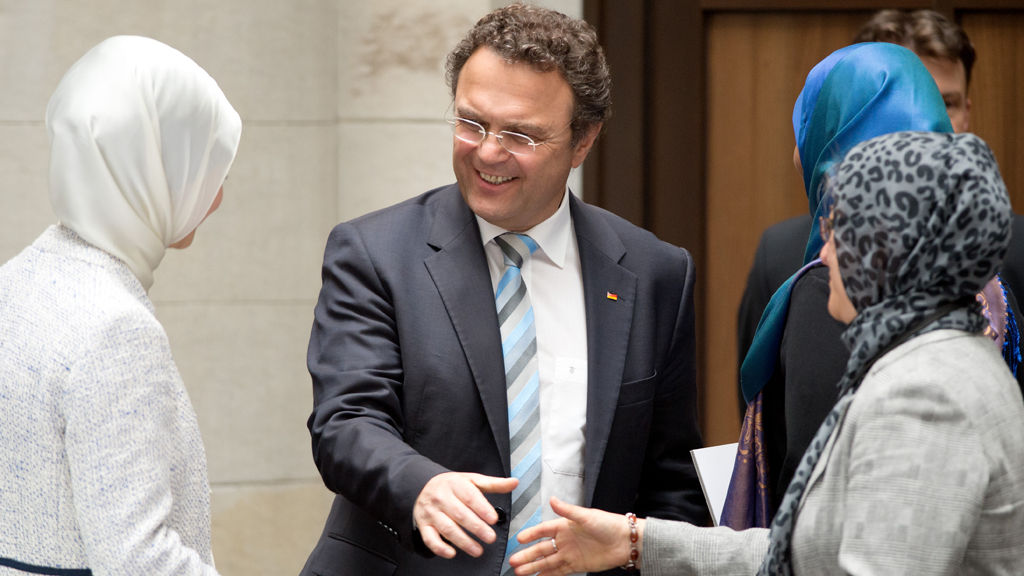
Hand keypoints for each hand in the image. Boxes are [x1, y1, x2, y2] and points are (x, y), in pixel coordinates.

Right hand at [413, 472, 517, 558]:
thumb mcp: (472, 480)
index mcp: (455, 484)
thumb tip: (514, 482)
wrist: (423, 486)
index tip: (493, 519)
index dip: (482, 508)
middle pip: (460, 514)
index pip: (469, 496)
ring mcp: (431, 512)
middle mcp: (441, 498)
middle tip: (491, 538)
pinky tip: (452, 553)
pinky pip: (430, 539)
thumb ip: (493, 484)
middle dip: (476, 528)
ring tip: (478, 551)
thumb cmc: (452, 485)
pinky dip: (440, 548)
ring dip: (463, 542)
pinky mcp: (424, 525)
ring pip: (447, 528)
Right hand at [508, 496, 644, 575]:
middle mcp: (565, 540)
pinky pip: (559, 571)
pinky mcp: (577, 565)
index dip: (531, 534)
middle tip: (514, 561)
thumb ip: (567, 510)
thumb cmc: (608, 524)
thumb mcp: (586, 515)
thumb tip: (552, 499)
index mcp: (565, 525)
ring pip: (547, 562)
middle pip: (541, 549)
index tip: (520, 539)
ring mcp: (570, 553)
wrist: (625, 541)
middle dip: (527, 555)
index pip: (543, 530)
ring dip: (534, 567)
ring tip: (519, 572)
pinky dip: (547, 575)